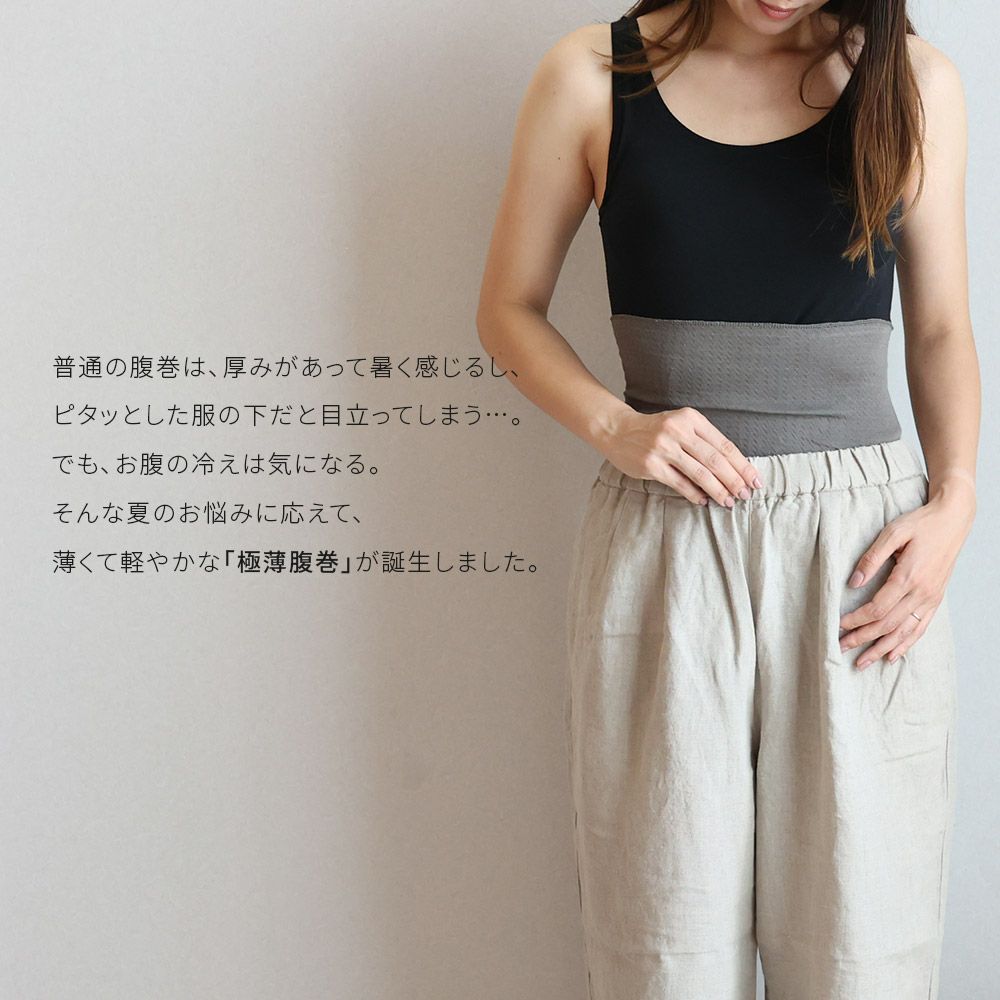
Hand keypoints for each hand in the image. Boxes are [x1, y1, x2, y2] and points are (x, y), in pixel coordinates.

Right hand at [602, 406, 763, 507]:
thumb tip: (731, 469)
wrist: (617, 430)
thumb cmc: (654, 430)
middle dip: (734, 480)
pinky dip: (695, 494)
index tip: (754, 479)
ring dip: (718, 490)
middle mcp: (678, 431)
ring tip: (729, 501)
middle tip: (745, 494)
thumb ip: (702, 440)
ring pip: (700, 473)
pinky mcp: (651, 466)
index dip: (741, 464)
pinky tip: (704, 501)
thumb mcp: (680, 424)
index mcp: (690, 418)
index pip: (723, 445)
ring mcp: (663, 448)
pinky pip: (679, 483)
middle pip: (715, 460)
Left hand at [838, 490, 974, 668]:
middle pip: (888, 624)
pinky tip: (892, 655)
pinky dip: (906, 644)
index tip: (838, 626)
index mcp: (909, 577)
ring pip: (904, 632)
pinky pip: (920, 627)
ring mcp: (931, 598)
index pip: (877, 608)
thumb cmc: (921, 524)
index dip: (856, 620)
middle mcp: (922, 592)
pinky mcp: (936, 599)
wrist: (953, 520)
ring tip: (862, 662)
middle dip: (863, 638)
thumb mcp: (893, 533)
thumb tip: (854, 582)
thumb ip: (872, 557)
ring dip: (882, 648)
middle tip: (841, 649)